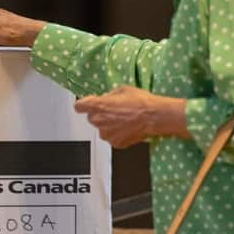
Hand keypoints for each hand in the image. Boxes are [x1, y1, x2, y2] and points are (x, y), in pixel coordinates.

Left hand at [74, 86, 190, 147]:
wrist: (155, 117)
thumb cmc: (140, 102)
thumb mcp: (121, 90)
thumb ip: (108, 96)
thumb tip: (104, 99)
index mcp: (98, 106)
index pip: (78, 107)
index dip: (84, 104)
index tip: (89, 103)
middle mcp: (99, 121)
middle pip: (91, 118)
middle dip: (100, 114)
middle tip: (114, 111)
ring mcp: (106, 134)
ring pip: (102, 128)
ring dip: (109, 125)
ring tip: (124, 119)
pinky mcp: (115, 143)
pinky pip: (112, 137)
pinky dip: (117, 133)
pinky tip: (128, 127)